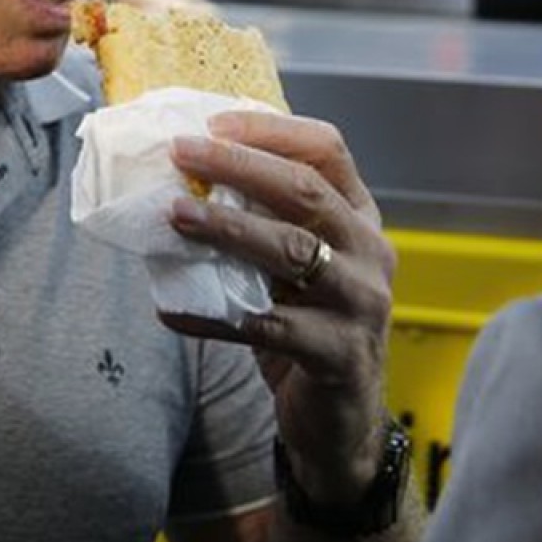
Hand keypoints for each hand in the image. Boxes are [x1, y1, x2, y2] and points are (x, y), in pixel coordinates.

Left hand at [161, 110, 396, 502]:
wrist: (338, 418)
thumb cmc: (305, 322)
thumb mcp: (293, 263)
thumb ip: (260, 219)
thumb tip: (180, 174)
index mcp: (358, 216)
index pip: (327, 150)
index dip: (271, 130)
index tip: (213, 123)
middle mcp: (370, 251)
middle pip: (306, 191)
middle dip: (239, 166)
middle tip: (181, 152)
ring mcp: (361, 303)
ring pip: (294, 250)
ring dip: (228, 227)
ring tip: (175, 215)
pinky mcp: (339, 354)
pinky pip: (268, 326)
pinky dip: (213, 315)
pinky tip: (171, 310)